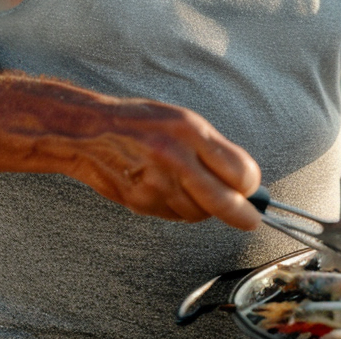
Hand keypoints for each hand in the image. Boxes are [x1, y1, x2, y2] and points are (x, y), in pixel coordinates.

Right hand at [69, 99, 263, 230]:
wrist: (90, 133)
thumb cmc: (140, 122)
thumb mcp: (183, 120)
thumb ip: (213, 148)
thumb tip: (243, 178)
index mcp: (190, 131)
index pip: (237, 170)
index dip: (249, 184)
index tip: (251, 188)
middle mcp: (175, 158)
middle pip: (223, 202)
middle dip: (242, 215)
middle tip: (250, 220)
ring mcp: (157, 184)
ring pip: (198, 214)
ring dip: (205, 208)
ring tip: (193, 188)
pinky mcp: (142, 203)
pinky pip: (175, 216)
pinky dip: (181, 209)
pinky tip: (171, 190)